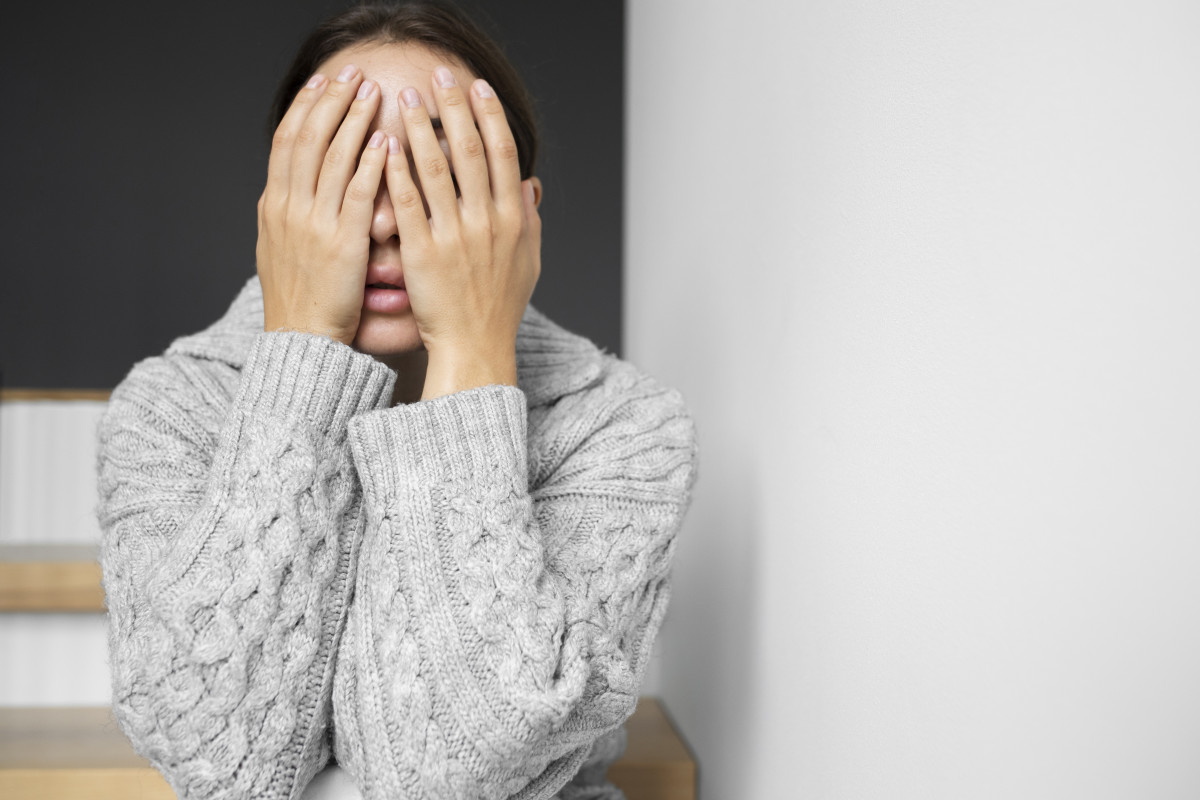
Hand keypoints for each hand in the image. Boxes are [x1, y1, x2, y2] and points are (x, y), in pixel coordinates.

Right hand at [256, 65, 386, 345]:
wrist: (301, 341)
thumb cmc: (301, 301)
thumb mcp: (283, 250)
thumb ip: (292, 215)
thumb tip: (296, 188)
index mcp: (274, 206)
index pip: (285, 142)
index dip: (304, 108)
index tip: (321, 83)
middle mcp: (288, 208)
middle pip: (307, 138)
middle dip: (330, 101)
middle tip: (351, 73)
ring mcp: (313, 223)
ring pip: (331, 157)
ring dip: (352, 119)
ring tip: (372, 92)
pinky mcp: (340, 243)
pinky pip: (355, 193)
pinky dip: (370, 163)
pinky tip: (386, 140)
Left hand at [383, 66, 540, 359]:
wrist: (476, 348)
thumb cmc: (499, 310)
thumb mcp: (528, 263)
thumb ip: (530, 221)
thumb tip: (530, 185)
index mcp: (513, 220)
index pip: (503, 154)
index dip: (490, 117)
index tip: (478, 88)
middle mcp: (487, 222)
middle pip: (471, 151)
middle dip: (455, 108)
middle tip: (439, 75)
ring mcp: (454, 237)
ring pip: (437, 170)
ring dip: (420, 129)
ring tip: (406, 98)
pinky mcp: (423, 253)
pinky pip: (408, 203)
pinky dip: (397, 171)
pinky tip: (385, 145)